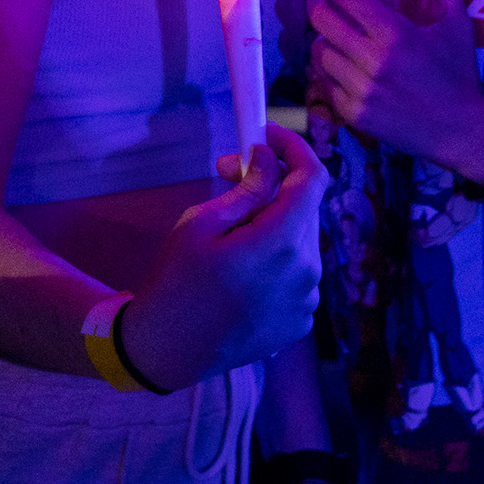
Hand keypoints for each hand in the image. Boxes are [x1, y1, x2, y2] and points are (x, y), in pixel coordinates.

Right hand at [119, 121, 326, 388]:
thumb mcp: (200, 223)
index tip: (266, 134)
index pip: (313, 178)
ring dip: (274, 221)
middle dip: (274, 183)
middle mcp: (307, 272)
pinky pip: (298, 271)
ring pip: (301, 239)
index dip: (294, 147)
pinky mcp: (301, 321)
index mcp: (283, 244)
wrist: (169, 349)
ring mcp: (307, 301)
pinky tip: (241, 266)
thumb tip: (270, 158)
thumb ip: (246, 188)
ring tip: (231, 228)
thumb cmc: (176, 281)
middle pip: (305, 208)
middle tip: (230, 173)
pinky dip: (277, 255)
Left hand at [303, 0, 483, 181]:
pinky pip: (326, 84)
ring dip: (322, 39)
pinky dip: (330, 71)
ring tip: (333, 35)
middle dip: (315, 3)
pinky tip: (341, 66)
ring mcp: (359, 89)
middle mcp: (371, 60)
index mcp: (394, 34)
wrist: (462, 131)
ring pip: (320, 53)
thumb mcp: (459, 28)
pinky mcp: (353, 113)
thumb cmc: (460, 76)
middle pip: (322, 21)